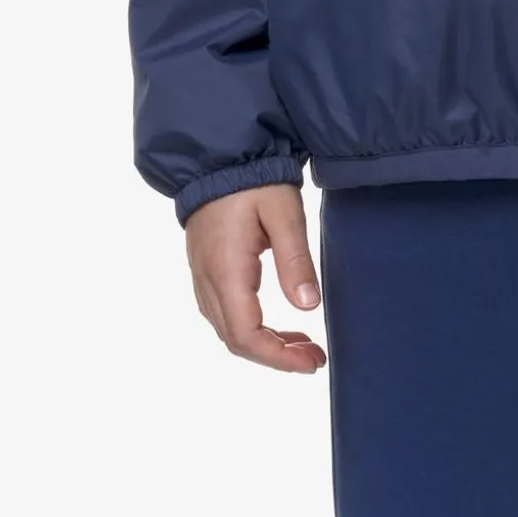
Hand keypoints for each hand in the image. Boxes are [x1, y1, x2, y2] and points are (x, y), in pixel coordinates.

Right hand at [184, 183, 326, 372]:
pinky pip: (224, 313)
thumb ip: (295, 259)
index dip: (279, 357)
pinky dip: (251, 327)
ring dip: (264, 344)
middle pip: (236, 340)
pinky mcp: (205, 269)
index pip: (246, 336)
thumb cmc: (253, 179)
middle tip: (315, 357)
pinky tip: (277, 323)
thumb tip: (309, 307)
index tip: (312, 361)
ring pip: (228, 329)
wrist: (218, 155)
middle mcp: (208, 281)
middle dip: (276, 356)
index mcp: (226, 271)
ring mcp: (202, 276)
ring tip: (303, 344)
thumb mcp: (284, 213)